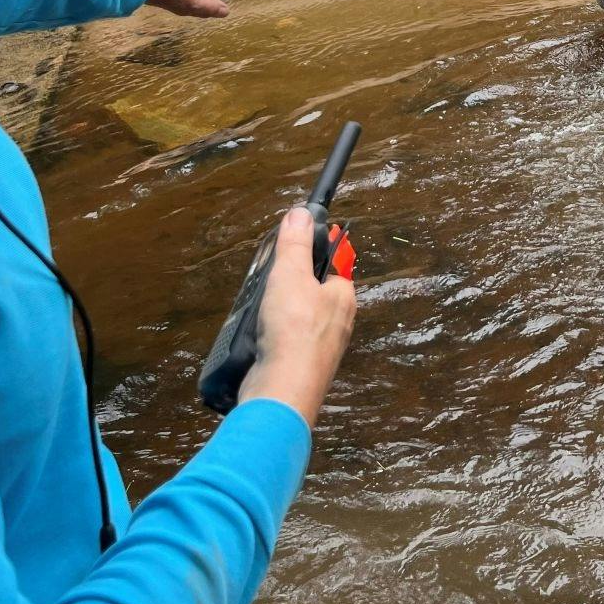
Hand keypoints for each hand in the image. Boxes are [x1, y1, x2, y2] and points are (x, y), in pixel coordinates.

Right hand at [238, 207, 356, 426]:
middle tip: (271, 274)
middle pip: (318, 292)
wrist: (282, 391)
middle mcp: (339, 322)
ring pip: (303, 319)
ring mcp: (322, 348)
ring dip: (282, 310)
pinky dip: (275, 335)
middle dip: (296, 282)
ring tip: (261, 304)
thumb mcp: (290, 276)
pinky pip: (290, 342)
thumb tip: (303, 213)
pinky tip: (259, 335)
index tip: (300, 240)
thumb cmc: (292, 328)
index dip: (320, 249)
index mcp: (343, 297)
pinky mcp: (302, 368)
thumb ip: (295, 245)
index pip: (337, 264)